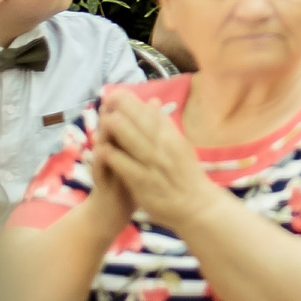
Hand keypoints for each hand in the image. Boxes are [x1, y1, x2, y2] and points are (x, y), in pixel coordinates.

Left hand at [96, 89, 223, 231]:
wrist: (198, 207)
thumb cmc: (186, 176)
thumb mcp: (179, 147)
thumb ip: (164, 126)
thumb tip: (152, 102)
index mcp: (174, 139)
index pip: (153, 116)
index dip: (134, 104)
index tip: (118, 92)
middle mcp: (167, 150)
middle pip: (145, 126)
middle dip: (127, 111)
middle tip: (109, 97)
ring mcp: (157, 168)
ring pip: (137, 145)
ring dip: (122, 131)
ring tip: (106, 117)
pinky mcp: (147, 185)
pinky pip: (129, 169)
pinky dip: (117, 159)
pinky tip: (103, 150)